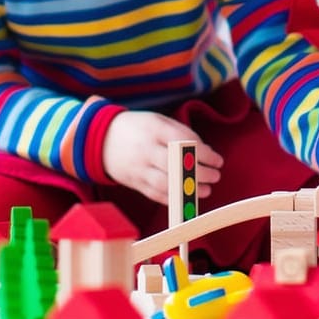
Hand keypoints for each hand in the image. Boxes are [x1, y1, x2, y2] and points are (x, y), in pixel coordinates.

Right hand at [100, 111, 222, 204]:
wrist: (101, 139)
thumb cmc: (138, 128)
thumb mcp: (158, 120)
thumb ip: (181, 133)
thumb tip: (205, 152)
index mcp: (153, 129)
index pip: (183, 143)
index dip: (203, 153)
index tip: (217, 160)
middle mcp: (145, 150)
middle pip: (176, 165)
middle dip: (200, 173)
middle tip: (216, 175)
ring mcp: (138, 168)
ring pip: (166, 183)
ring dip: (189, 189)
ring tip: (207, 189)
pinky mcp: (134, 182)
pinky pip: (155, 194)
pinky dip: (174, 198)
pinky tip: (187, 197)